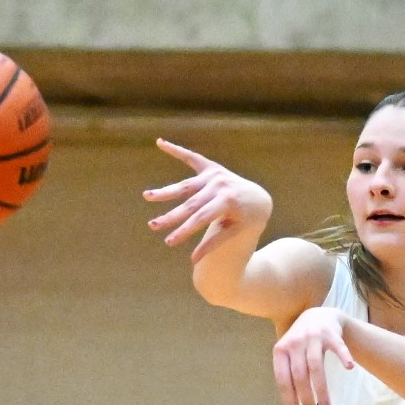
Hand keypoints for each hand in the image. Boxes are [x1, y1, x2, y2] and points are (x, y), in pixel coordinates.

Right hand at [143, 139, 272, 262]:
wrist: (257, 198)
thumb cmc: (245, 220)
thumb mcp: (234, 232)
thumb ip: (213, 243)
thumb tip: (191, 261)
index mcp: (227, 202)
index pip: (200, 219)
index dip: (184, 231)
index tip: (169, 242)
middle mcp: (219, 186)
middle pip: (190, 204)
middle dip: (171, 216)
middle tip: (153, 225)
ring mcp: (214, 175)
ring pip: (185, 185)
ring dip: (166, 192)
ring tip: (147, 196)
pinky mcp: (210, 167)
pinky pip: (191, 157)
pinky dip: (175, 150)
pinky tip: (160, 143)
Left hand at [272, 307, 354, 404]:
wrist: (318, 315)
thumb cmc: (302, 344)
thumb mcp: (289, 356)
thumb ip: (289, 376)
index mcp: (280, 351)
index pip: (283, 380)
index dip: (289, 401)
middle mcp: (294, 342)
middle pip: (300, 376)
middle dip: (306, 401)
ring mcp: (313, 336)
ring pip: (316, 368)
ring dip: (322, 391)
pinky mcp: (330, 333)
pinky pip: (338, 347)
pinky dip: (343, 356)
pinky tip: (349, 368)